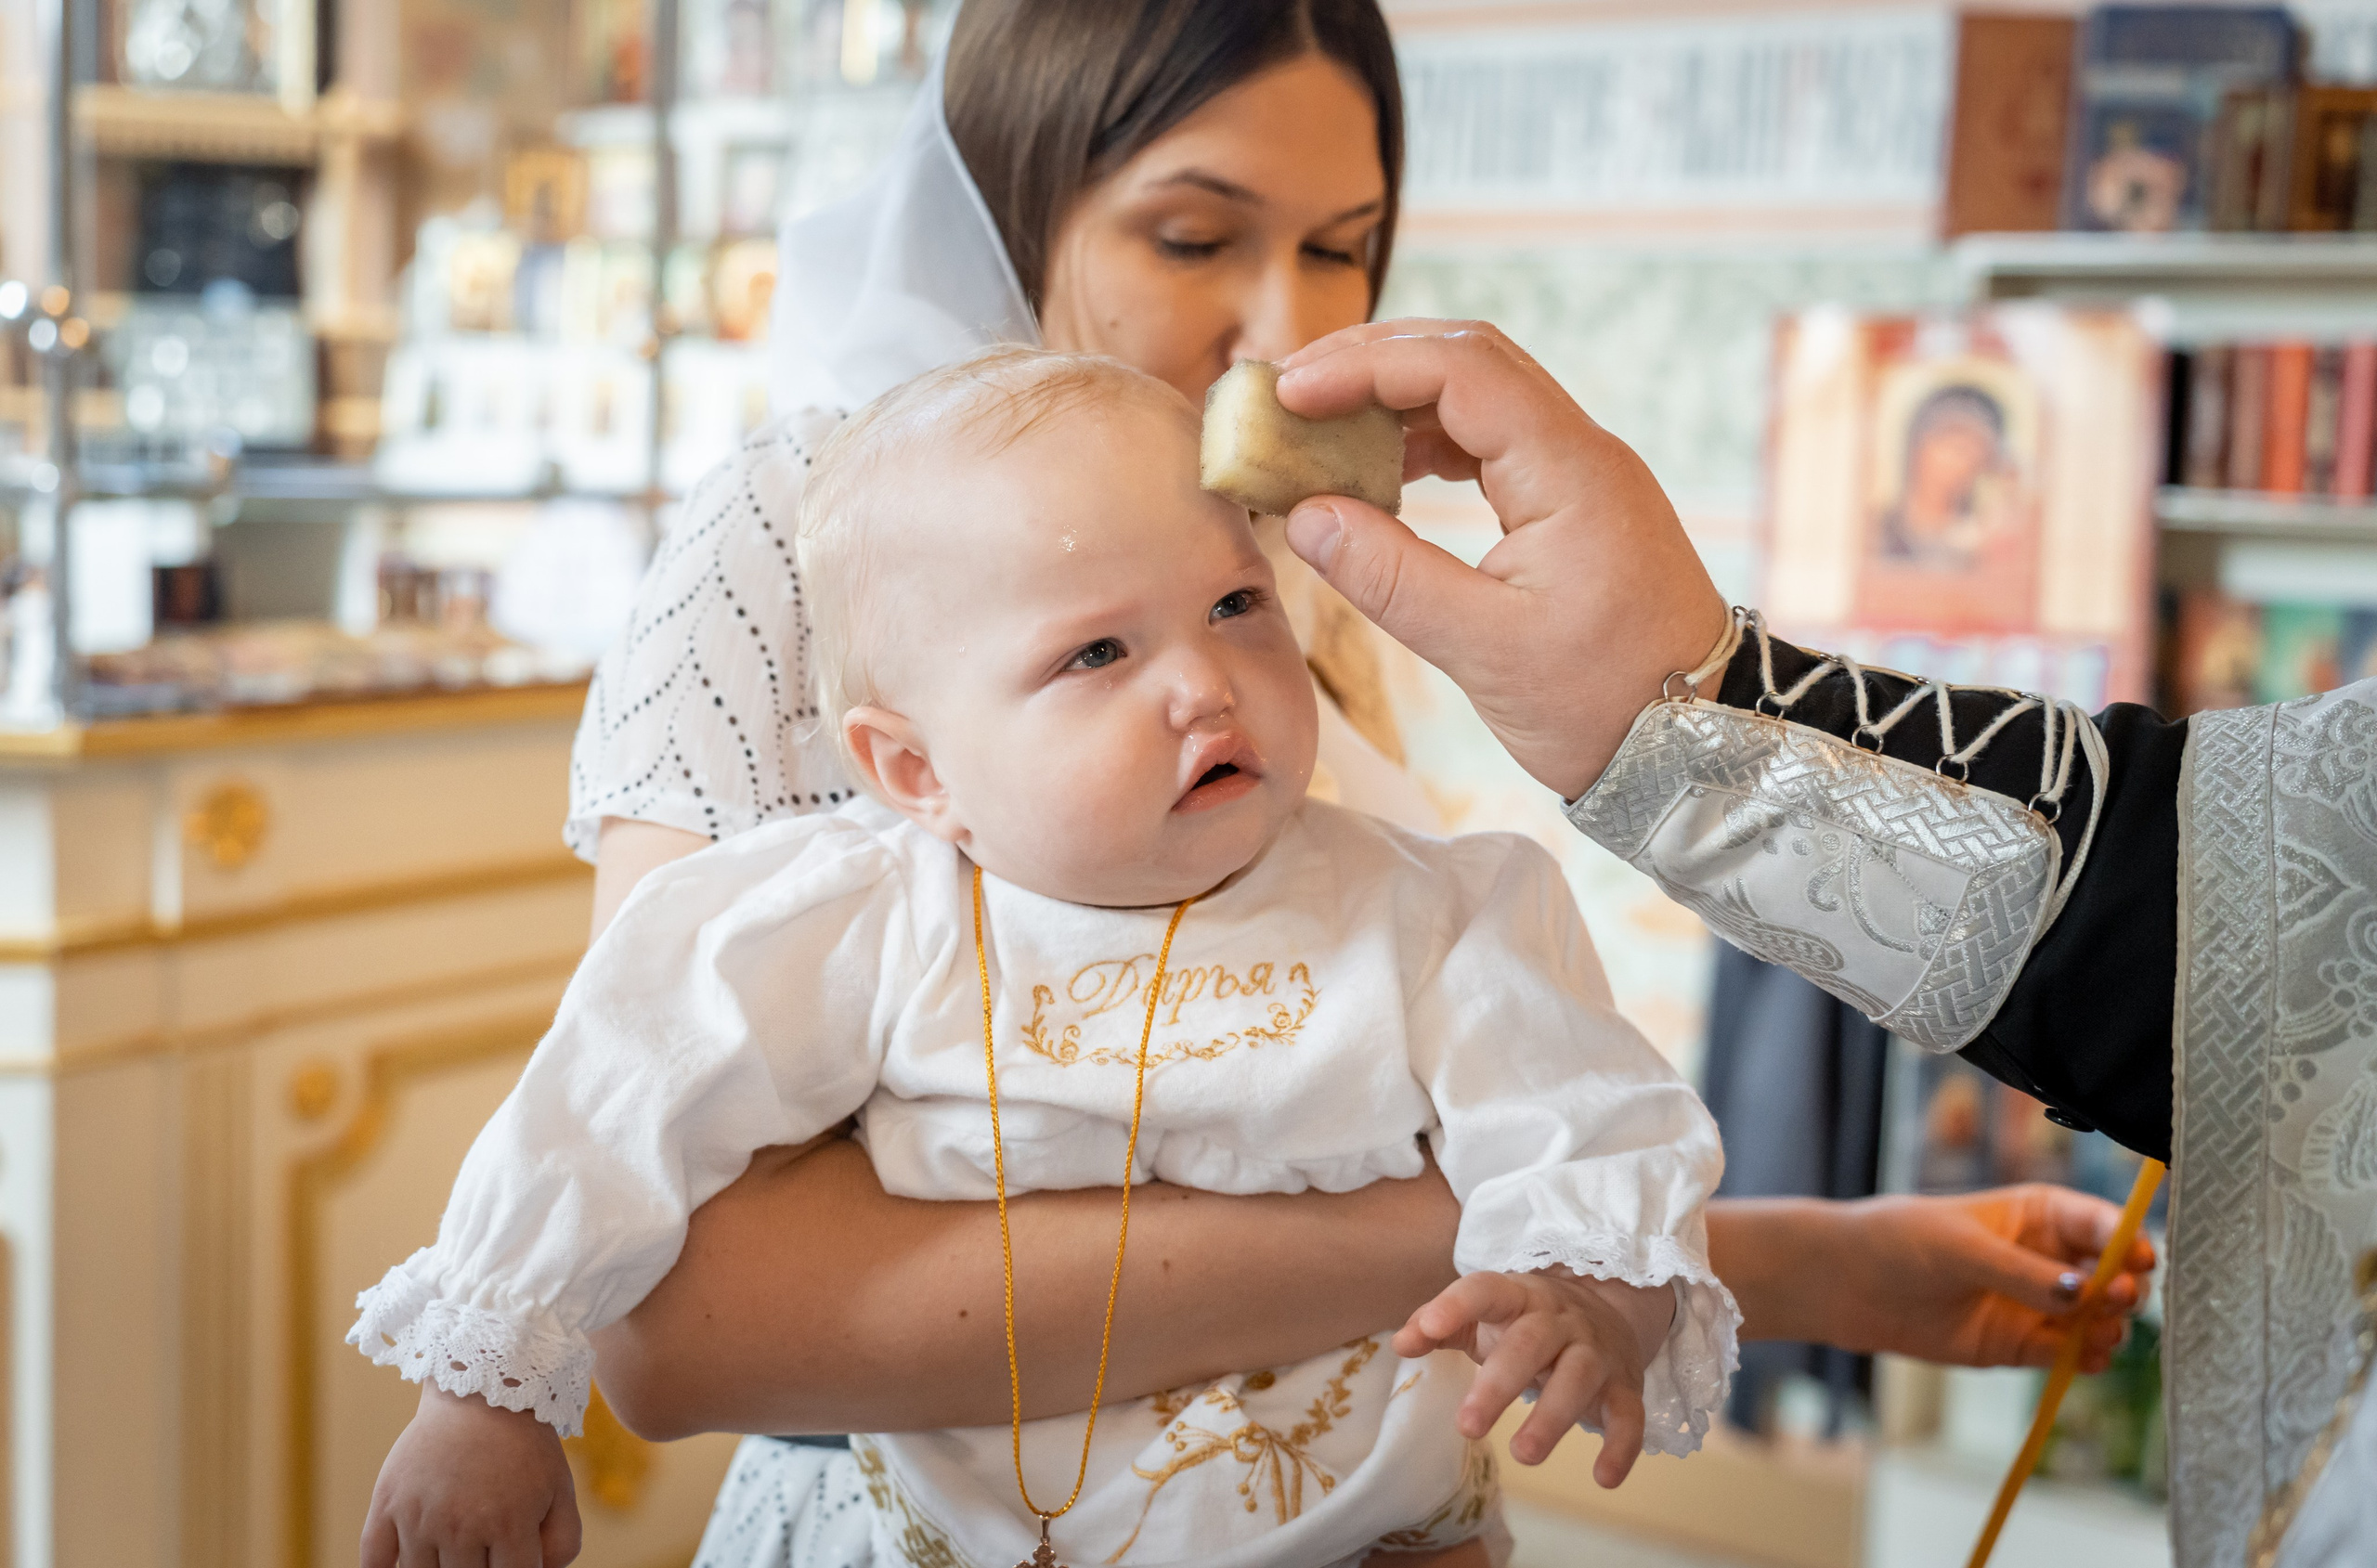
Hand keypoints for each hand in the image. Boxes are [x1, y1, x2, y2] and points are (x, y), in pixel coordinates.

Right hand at [360, 1383, 581, 1567]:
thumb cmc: (525, 1447)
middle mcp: (460, 1525)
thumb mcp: (560, 1490)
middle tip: (483, 1547)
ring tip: (454, 1548)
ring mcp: (418, 1517)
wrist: (481, 1393)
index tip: (512, 1556)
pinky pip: (373, 1560)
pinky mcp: (387, 1503)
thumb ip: (562, 1544)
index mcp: (507, 1524)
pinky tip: (403, 1563)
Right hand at [1273, 320, 1727, 798]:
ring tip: (1317, 428)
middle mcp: (1581, 451)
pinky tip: (1375, 474)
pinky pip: (1490, 440)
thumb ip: (1390, 578)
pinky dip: (1425, 441)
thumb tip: (1304, 517)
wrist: (1701, 739)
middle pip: (1467, 358)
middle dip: (1371, 361)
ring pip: (1478, 394)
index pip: (1458, 368)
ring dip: (1395, 398)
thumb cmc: (1606, 704)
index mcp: (1570, 471)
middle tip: (1287, 391)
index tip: (1290, 394)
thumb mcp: (1485, 651)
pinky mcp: (1572, 502)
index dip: (1364, 366)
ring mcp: (1580, 472)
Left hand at [1393, 1269, 1673, 1487]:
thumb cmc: (1526, 1322)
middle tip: (1467, 1427)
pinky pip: (1629, 1415)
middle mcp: (1559, 1320)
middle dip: (1498, 1385)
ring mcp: (1595, 1352)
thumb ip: (1439, 1326)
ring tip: (1523, 1454)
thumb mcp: (1485, 1316)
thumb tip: (1400, 1343)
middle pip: (1530, 1344)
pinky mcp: (1625, 1387)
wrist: (1609, 1309)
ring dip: (1552, 1417)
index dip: (1455, 1305)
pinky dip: (1621, 1447)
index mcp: (1518, 1296)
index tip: (1427, 1330)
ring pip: (1579, 1377)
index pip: (1485, 1290)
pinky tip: (1603, 1478)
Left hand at [1713, 1188, 2155, 1371]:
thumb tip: (2082, 1292)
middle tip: (2112, 1300)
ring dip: (2110, 1328)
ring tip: (2095, 1333)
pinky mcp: (2022, 1344)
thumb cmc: (1900, 1241)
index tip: (2139, 1259)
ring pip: (2101, 1319)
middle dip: (2125, 1288)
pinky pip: (2071, 1353)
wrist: (1848, 1284)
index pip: (2104, 1223)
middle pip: (2115, 1275)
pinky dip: (2086, 1358)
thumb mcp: (1962, 1248)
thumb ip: (2021, 1272)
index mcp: (2041, 1213)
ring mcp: (2038, 1303)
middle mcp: (2049, 1258)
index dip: (2129, 1240)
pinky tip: (2084, 1357)